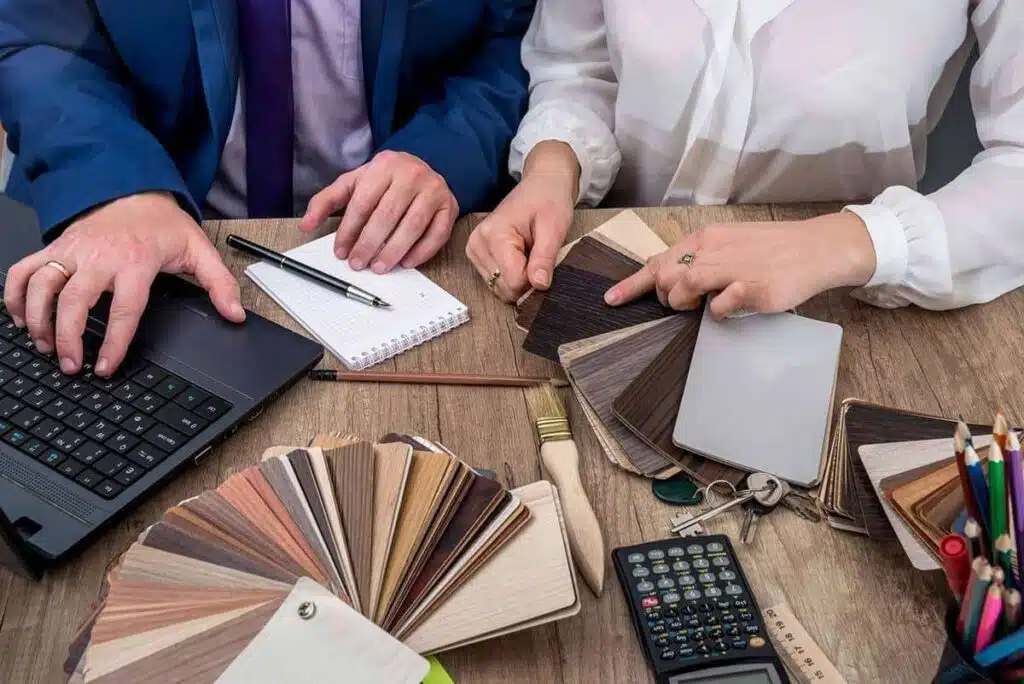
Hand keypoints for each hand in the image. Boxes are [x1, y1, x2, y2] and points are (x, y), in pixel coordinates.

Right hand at [3, 192, 244, 376]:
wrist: (132, 188)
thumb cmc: (162, 223)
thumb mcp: (198, 249)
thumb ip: (219, 284)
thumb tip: (236, 314)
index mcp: (136, 262)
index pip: (123, 310)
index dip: (114, 343)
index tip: (106, 367)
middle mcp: (99, 257)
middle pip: (75, 302)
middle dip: (68, 337)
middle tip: (72, 365)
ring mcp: (72, 251)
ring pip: (42, 287)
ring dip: (37, 320)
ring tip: (46, 348)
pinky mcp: (54, 248)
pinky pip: (23, 270)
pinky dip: (14, 295)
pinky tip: (20, 319)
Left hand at [299, 150, 457, 271]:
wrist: (422, 168)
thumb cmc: (385, 180)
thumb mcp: (354, 183)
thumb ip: (327, 201)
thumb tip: (305, 225)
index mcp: (384, 165)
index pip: (363, 202)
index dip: (349, 230)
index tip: (341, 251)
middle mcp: (412, 174)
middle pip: (387, 215)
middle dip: (370, 243)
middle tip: (358, 264)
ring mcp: (434, 190)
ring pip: (413, 226)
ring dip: (394, 251)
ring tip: (379, 267)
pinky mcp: (450, 206)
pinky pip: (437, 234)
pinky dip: (422, 252)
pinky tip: (406, 262)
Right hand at [465, 144, 577, 301]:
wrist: (542, 184)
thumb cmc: (549, 199)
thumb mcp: (554, 227)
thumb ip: (544, 258)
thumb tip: (539, 285)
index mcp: (494, 235)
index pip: (514, 281)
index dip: (535, 279)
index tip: (545, 261)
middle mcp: (478, 243)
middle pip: (504, 288)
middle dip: (527, 280)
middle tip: (538, 256)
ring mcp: (475, 250)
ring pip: (500, 288)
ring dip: (520, 278)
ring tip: (530, 253)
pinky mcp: (477, 255)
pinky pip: (497, 282)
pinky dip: (512, 275)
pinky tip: (521, 257)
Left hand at [604, 212, 876, 317]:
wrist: (817, 248)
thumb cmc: (772, 250)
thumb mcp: (731, 244)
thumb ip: (702, 260)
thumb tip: (675, 282)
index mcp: (707, 237)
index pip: (659, 260)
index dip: (633, 284)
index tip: (612, 300)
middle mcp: (716, 249)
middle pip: (666, 274)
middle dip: (664, 296)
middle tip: (679, 306)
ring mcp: (734, 268)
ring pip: (686, 284)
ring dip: (684, 302)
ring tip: (700, 306)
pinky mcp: (753, 288)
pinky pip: (721, 305)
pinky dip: (718, 311)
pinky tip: (730, 308)